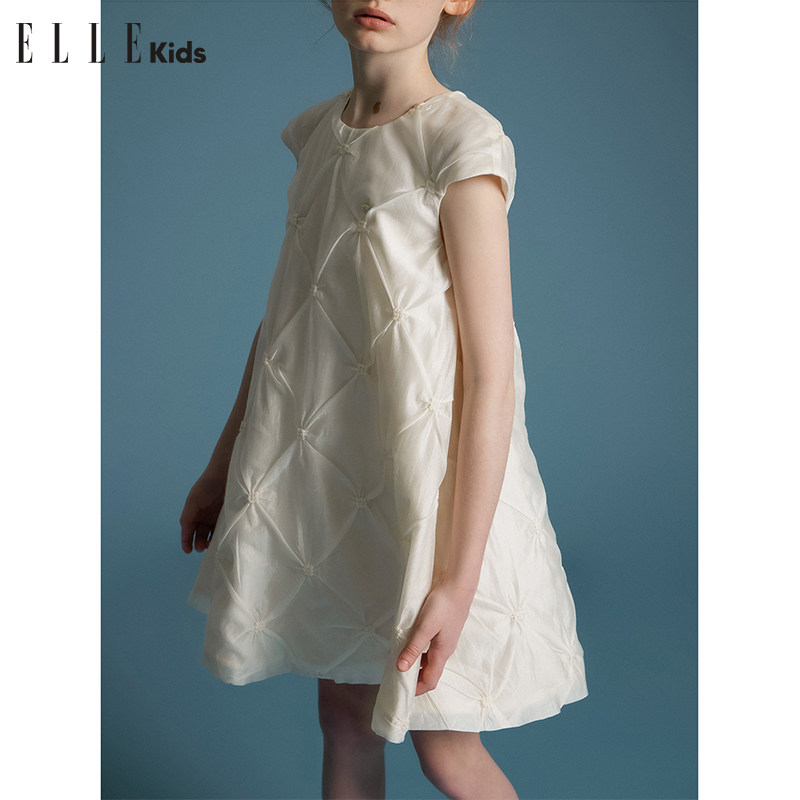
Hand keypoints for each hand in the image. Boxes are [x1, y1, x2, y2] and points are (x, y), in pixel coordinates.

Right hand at [179, 470, 226, 552]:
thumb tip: (186, 534)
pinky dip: (222, 536)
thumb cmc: (207, 486)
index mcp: (194, 513)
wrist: (226, 473)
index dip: (187, 541)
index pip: (189, 531)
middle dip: (200, 543)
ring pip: (212, 534)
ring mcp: (217, 516)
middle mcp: (205, 516)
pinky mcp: (229, 515)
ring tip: (212, 546)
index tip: (188, 551)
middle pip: (200, 534)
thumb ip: (187, 518)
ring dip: (211, 542)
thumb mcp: (193, 502)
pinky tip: (222, 540)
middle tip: (202, 548)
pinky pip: (225, 529)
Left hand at [396, 581, 474, 695]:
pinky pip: (432, 647)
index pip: (431, 680)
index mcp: (442, 652)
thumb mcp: (425, 627)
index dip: (417, 689)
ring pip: (432, 659)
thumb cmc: (443, 605)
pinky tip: (412, 642)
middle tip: (398, 675)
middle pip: (431, 671)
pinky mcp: (445, 629)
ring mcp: (446, 639)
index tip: (403, 691)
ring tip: (401, 658)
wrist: (459, 585)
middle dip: (416, 677)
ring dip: (418, 663)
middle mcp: (446, 649)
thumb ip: (413, 648)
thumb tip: (401, 669)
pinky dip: (421, 650)